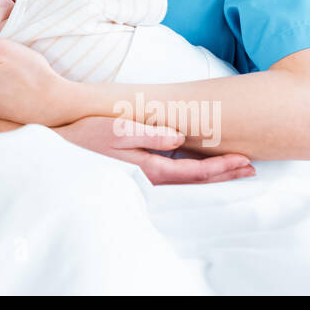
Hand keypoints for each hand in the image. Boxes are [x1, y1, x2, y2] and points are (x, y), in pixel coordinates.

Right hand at [52, 115, 256, 184]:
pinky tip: (199, 167)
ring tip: (235, 169)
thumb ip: (149, 134)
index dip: (221, 168)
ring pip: (187, 181)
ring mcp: (144, 177)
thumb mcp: (117, 129)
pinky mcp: (138, 172)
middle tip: (251, 168)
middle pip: (196, 181)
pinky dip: (194, 173)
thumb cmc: (86, 135)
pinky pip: (174, 176)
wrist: (59, 145)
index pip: (194, 172)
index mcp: (150, 168)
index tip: (245, 162)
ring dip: (212, 175)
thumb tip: (180, 138)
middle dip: (224, 175)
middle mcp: (150, 177)